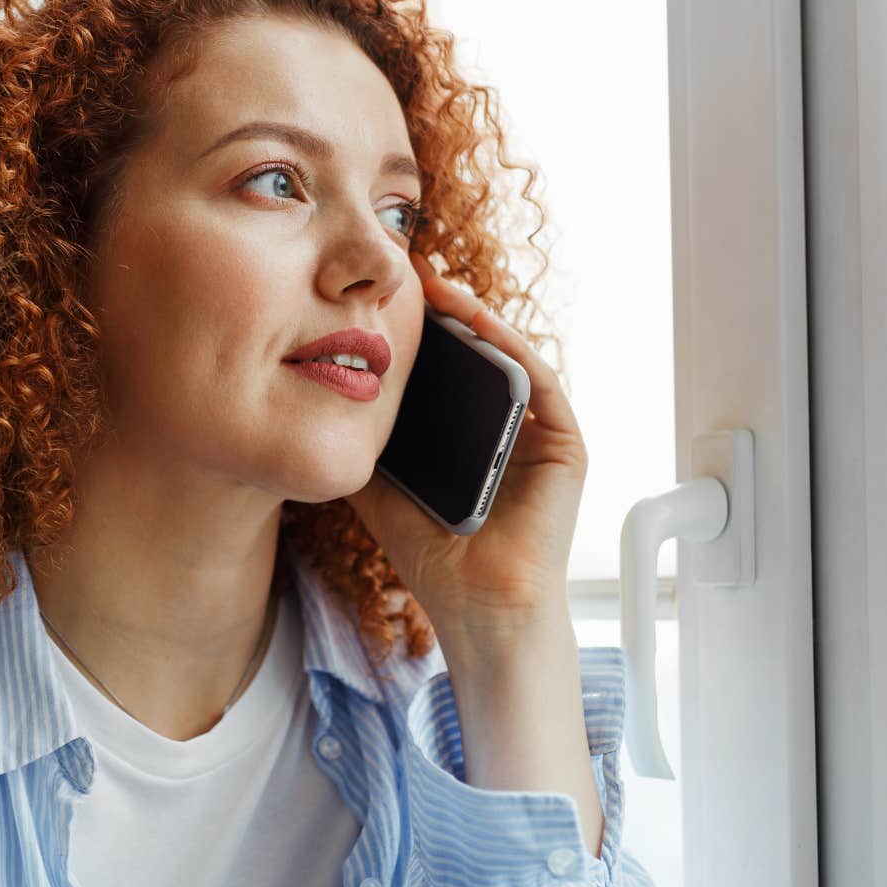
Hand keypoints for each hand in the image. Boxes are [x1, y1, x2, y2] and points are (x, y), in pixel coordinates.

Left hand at [343, 252, 588, 648]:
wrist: (476, 610)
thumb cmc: (434, 559)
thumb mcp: (382, 489)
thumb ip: (364, 448)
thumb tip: (318, 404)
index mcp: (474, 439)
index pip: (453, 373)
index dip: (425, 334)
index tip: (387, 298)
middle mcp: (512, 431)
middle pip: (483, 358)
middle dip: (450, 314)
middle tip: (412, 275)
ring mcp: (542, 438)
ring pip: (513, 360)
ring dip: (480, 320)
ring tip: (441, 290)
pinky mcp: (568, 448)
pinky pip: (541, 385)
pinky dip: (513, 350)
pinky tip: (480, 325)